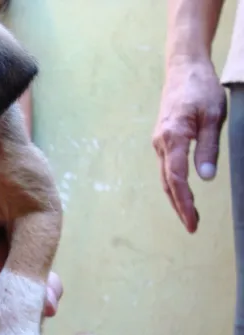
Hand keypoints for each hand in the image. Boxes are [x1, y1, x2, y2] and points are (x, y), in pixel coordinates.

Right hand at [152, 59, 226, 232]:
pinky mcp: (163, 138)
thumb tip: (205, 178)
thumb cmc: (200, 88)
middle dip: (179, 206)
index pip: (177, 179)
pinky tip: (182, 190)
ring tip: (188, 213)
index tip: (193, 221)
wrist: (183, 68)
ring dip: (176, 196)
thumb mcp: (214, 116)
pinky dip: (173, 183)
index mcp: (173, 138)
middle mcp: (161, 143)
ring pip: (165, 176)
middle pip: (168, 183)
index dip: (185, 203)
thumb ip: (208, 148)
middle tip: (192, 226)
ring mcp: (159, 141)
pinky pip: (166, 166)